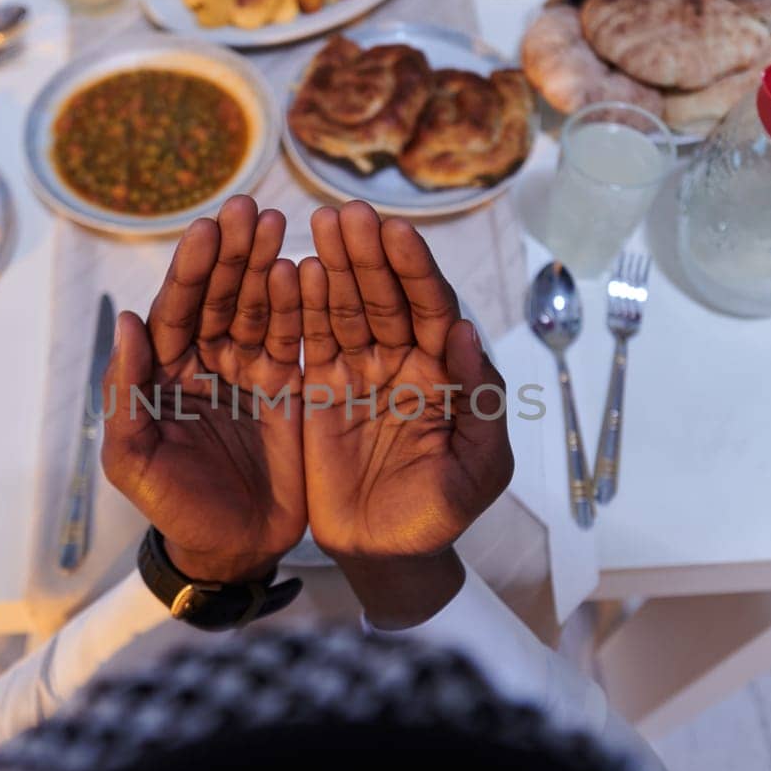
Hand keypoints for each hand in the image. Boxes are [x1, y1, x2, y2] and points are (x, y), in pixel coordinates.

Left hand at [102, 195, 304, 584]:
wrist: (234, 550)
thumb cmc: (175, 509)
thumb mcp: (134, 461)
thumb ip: (126, 393)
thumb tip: (125, 323)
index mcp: (164, 372)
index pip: (176, 310)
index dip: (192, 270)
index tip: (208, 230)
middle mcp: (206, 362)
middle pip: (220, 296)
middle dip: (233, 253)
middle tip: (250, 209)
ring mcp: (249, 371)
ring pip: (259, 306)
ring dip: (267, 264)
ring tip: (280, 224)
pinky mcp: (289, 386)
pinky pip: (296, 337)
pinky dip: (303, 304)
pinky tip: (309, 269)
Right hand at [299, 202, 513, 615]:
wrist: (388, 555)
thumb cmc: (442, 513)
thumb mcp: (479, 468)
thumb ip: (481, 402)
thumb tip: (467, 332)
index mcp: (445, 371)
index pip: (432, 308)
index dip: (414, 270)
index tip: (395, 232)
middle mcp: (401, 360)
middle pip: (384, 296)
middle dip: (368, 255)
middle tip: (347, 215)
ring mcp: (357, 371)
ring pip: (343, 308)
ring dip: (332, 266)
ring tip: (317, 226)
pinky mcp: (317, 389)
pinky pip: (307, 340)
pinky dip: (297, 307)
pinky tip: (288, 271)